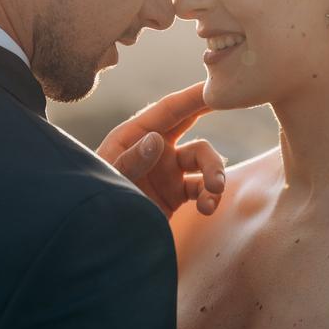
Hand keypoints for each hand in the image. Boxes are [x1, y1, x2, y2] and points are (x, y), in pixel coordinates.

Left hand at [96, 82, 226, 217]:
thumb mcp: (109, 182)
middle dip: (209, 116)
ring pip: (203, 160)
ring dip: (215, 172)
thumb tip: (157, 139)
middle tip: (234, 109)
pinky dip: (210, 197)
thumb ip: (131, 162)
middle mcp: (153, 149)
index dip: (193, 97)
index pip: (168, 110)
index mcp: (132, 137)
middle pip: (189, 124)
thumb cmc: (95, 206)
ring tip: (215, 191)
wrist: (97, 243)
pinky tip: (206, 208)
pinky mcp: (174, 195)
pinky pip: (202, 189)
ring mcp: (166, 172)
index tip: (217, 85)